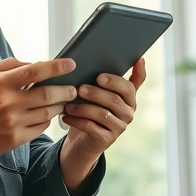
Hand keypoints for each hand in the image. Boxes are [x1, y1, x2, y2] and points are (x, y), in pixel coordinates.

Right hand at [0, 57, 76, 158]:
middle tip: (73, 88)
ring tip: (62, 101)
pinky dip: (47, 120)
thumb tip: (35, 64)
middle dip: (65, 90)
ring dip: (59, 106)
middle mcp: (8, 103)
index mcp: (1, 84)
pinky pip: (40, 128)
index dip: (55, 67)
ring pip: (47, 113)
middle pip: (47, 95)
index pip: (34, 72)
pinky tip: (46, 114)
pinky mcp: (14, 139)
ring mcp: (12, 123)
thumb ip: (10, 65)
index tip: (70, 64)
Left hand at [59, 58, 146, 193]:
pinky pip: (92, 128)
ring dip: (83, 108)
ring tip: (68, 104)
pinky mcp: (107, 139)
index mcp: (128, 96)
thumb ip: (103, 78)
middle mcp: (128, 111)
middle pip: (115, 100)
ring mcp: (119, 126)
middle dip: (96, 93)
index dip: (118, 80)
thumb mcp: (98, 92)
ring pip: (103, 114)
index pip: (130, 86)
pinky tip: (65, 116)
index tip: (101, 76)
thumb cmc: (90, 108)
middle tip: (80, 88)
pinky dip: (77, 121)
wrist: (83, 139)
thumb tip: (95, 56)